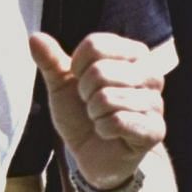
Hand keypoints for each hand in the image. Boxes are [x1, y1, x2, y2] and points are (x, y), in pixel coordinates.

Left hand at [29, 31, 167, 190]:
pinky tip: (109, 133)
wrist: (95, 154)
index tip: (80, 80)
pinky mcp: (155, 130)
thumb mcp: (62, 84)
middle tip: (91, 104)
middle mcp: (151, 73)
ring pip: (108, 98)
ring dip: (94, 113)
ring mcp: (156, 102)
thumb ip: (50, 60)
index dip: (76, 66)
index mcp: (133, 53)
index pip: (95, 45)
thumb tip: (35, 37)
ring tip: (100, 118)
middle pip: (100, 71)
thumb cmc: (82, 113)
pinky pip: (118, 121)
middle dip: (85, 92)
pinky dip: (103, 129)